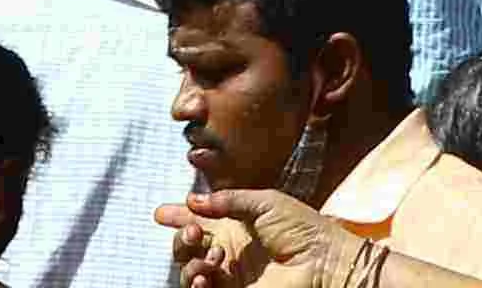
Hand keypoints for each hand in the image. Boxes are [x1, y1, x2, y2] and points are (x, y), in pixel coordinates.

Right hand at [160, 192, 377, 286]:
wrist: (320, 262)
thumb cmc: (300, 228)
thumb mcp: (265, 202)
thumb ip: (228, 201)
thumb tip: (193, 201)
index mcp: (235, 225)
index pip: (199, 219)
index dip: (178, 216)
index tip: (161, 213)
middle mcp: (227, 250)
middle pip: (187, 246)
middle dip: (181, 236)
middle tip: (192, 231)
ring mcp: (228, 274)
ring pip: (189, 270)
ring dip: (190, 261)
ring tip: (212, 257)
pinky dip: (195, 282)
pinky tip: (206, 274)